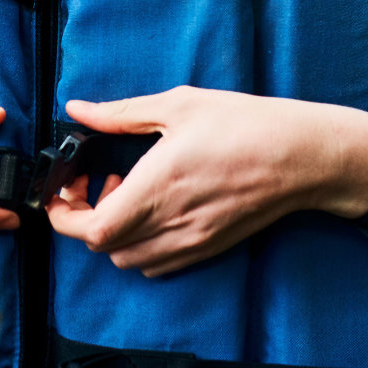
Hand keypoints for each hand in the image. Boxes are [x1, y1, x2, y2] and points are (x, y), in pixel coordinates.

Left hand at [45, 86, 367, 277]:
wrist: (302, 156)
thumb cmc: (244, 124)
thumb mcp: (178, 104)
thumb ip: (120, 112)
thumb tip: (78, 110)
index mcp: (156, 187)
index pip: (92, 229)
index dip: (65, 214)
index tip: (64, 188)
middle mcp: (171, 223)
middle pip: (105, 248)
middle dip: (85, 220)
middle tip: (92, 183)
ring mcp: (192, 241)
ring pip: (131, 260)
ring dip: (114, 234)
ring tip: (127, 193)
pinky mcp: (210, 247)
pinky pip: (160, 263)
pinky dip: (143, 245)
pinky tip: (155, 208)